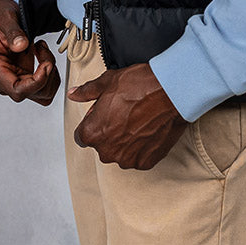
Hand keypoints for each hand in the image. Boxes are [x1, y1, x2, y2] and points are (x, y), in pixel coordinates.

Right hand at [0, 0, 58, 105]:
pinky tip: (43, 55)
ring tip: (43, 50)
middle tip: (43, 49)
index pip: (16, 90)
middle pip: (30, 93)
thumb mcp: (6, 18)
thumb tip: (21, 45)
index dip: (36, 82)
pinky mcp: (22, 74)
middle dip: (46, 74)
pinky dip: (49, 73)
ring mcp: (12, 78)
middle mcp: (1, 78)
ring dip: (49, 74)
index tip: (46, 64)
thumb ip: (13, 33)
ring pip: (39, 93)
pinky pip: (41, 86)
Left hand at [68, 62, 186, 169]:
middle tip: (123, 112)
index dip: (92, 121)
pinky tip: (148, 128)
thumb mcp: (108, 81)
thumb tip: (74, 94)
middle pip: (101, 144)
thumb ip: (87, 91)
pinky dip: (141, 146)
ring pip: (120, 152)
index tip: (103, 113)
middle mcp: (107, 151)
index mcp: (93, 133)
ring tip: (138, 119)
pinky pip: (137, 156)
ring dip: (125, 140)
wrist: (172, 93)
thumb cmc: (141, 86)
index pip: (82, 135)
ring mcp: (127, 159)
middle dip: (108, 131)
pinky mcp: (145, 162)